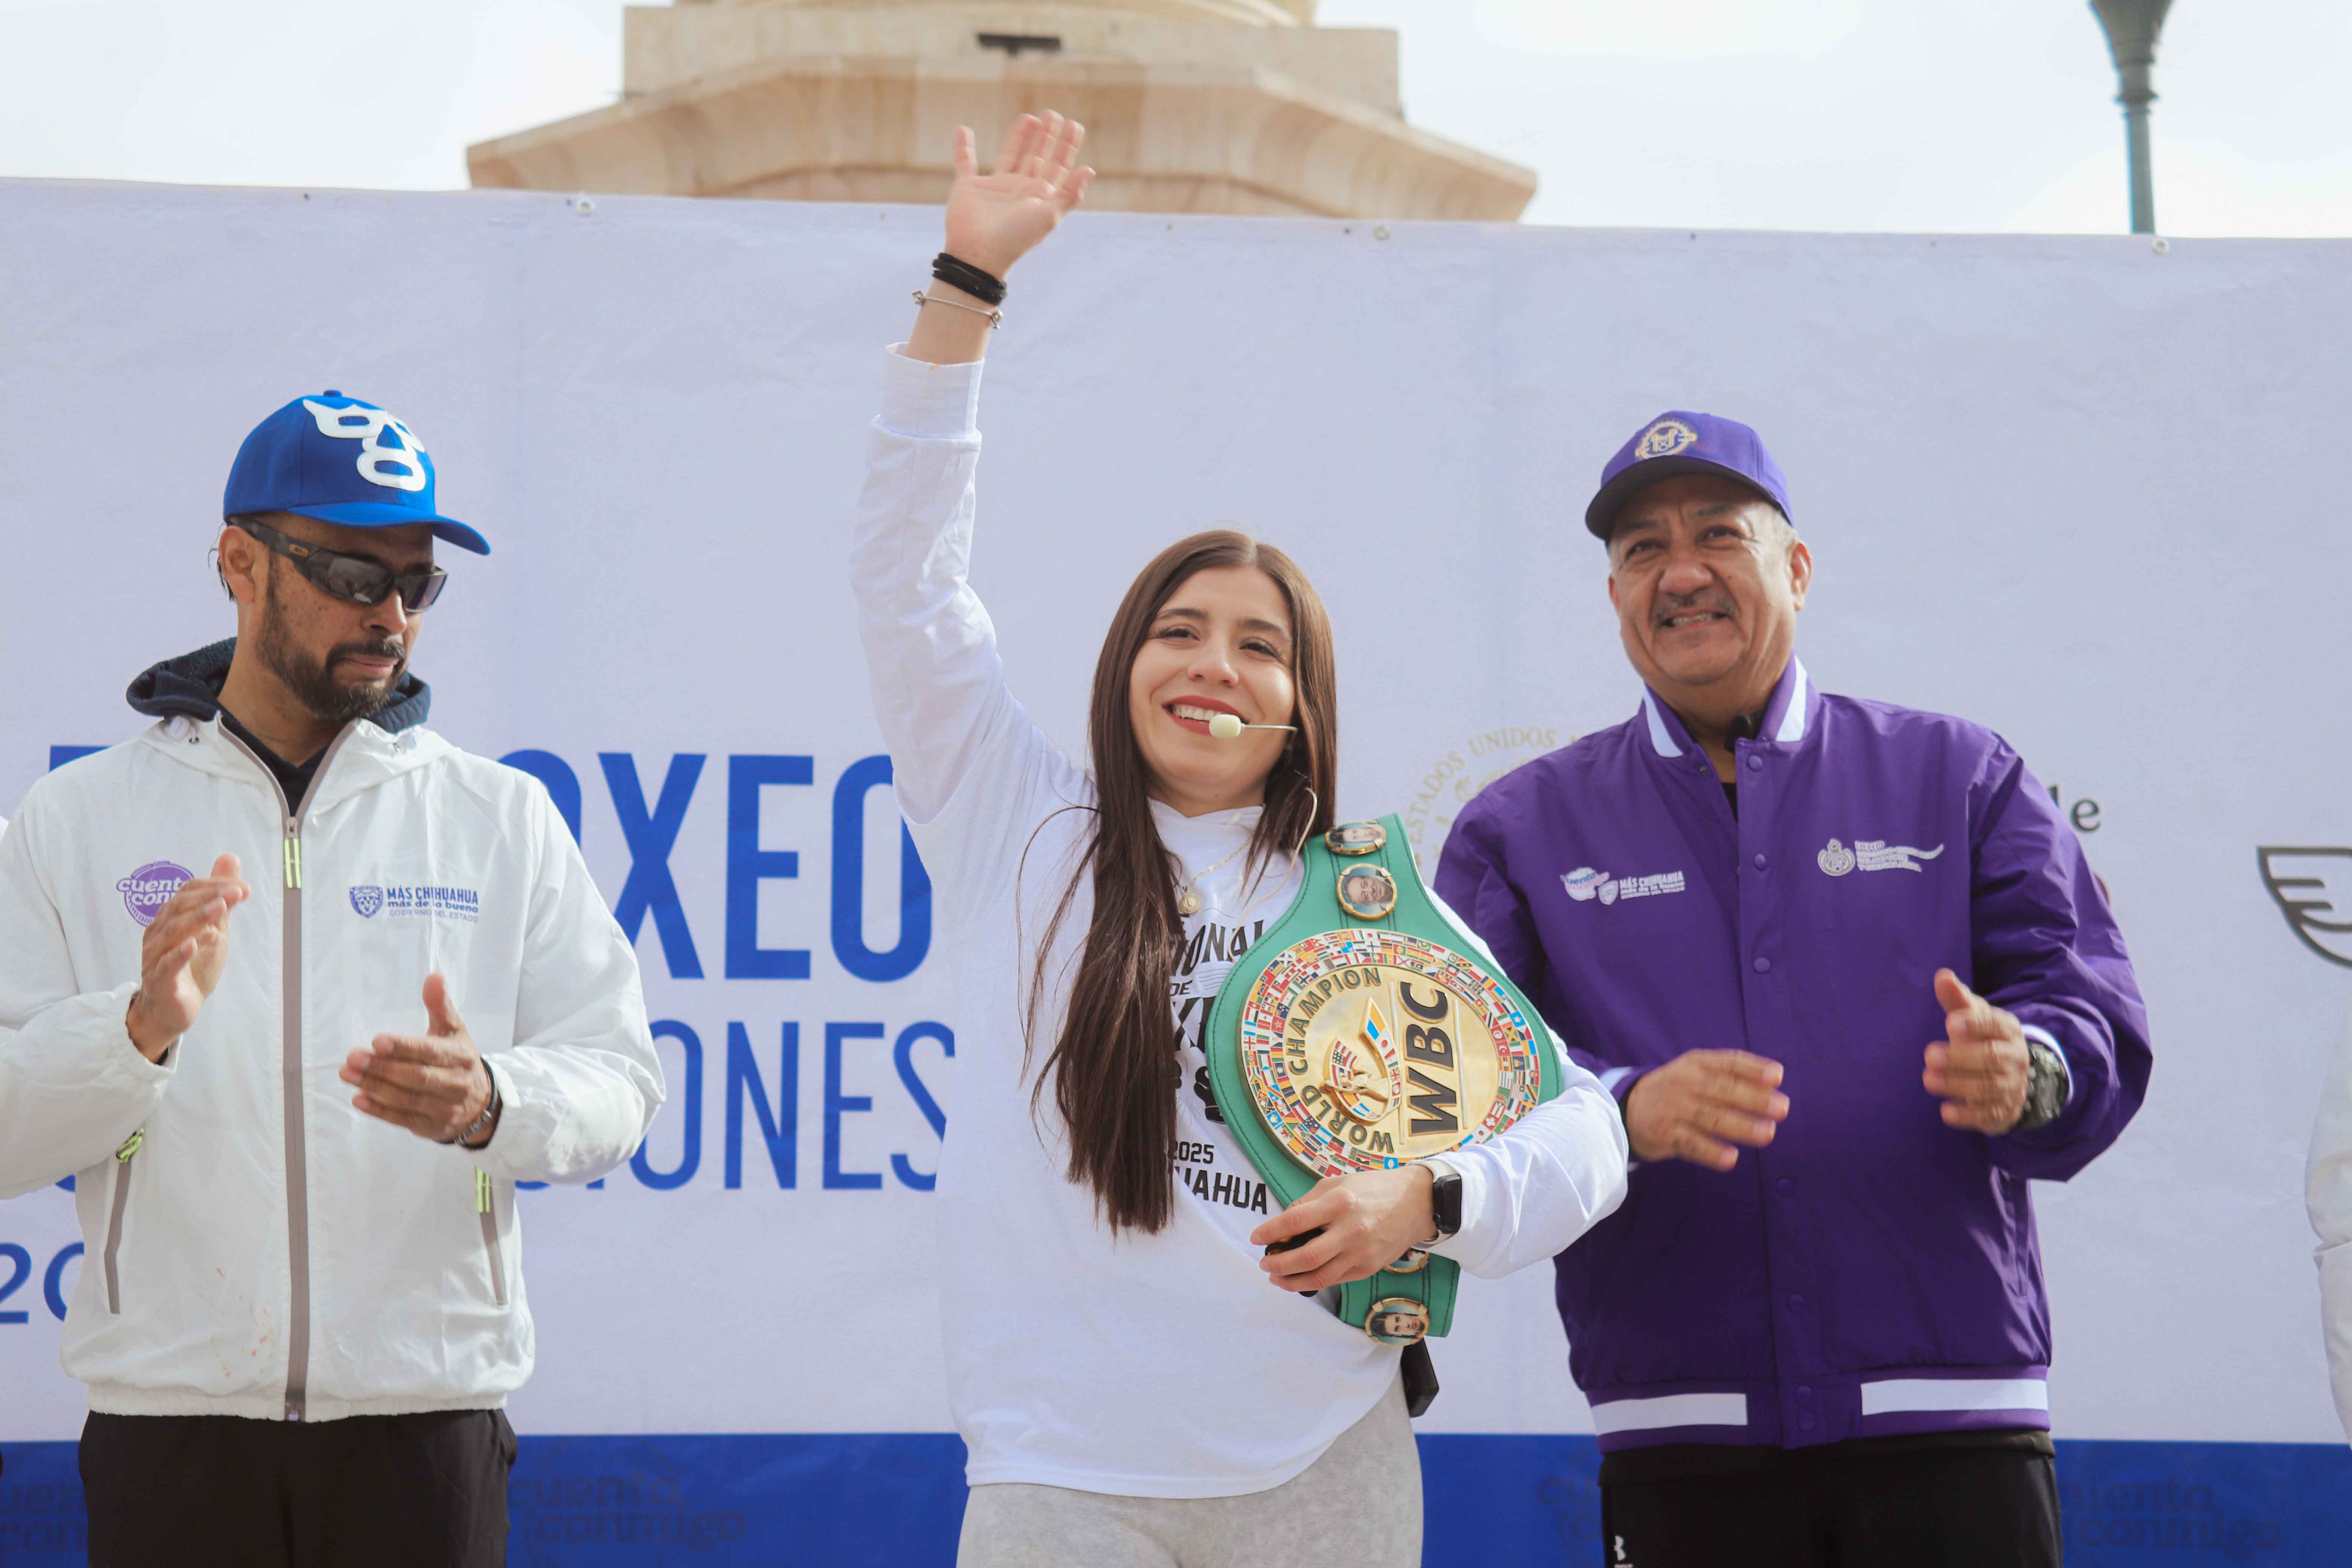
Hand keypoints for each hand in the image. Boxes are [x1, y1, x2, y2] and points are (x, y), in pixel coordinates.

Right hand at [127, 853, 248, 1061]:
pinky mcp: (159, 983)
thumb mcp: (214, 927)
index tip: (241, 887)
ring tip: (219, 908)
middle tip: (236, 892)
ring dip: (197, 918)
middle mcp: (158, 934)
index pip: (188, 892)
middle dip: (209, 897)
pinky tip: (192, 944)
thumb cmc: (193, 965)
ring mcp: (155, 958)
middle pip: (180, 908)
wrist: (174, 1009)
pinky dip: (178, 954)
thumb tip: (229, 857)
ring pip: (172, 933)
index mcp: (171, 918)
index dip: (213, 886)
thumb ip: (219, 895)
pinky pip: (165, 967)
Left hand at [341, 972, 497, 1144]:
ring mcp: (445, 1108)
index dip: (404, 1047)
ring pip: (406, 1099)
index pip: (430, 1051)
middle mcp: (456, 1083)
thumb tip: (434, 975)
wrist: (479, 1103)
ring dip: (374, 1087)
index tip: (377, 1040)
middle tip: (352, 1057)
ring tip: (347, 1074)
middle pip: (416, 1077)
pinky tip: (358, 1099)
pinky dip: (379, 1111)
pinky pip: (402, 1119)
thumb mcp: (453, 1031)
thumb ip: (440, 1006)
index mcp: (461, 1056)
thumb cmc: (457, 1060)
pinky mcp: (432, 1127)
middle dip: (382, 1067)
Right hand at [942, 112, 1092, 278]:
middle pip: (1037, 156)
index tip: (1074, 125)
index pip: (1057, 166)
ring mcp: (994, 188)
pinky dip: (963, 147)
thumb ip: (1069, 194)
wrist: (979, 255)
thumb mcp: (1049, 216)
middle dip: (1047, 136)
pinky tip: (963, 129)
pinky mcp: (968, 187)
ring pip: (1010, 155)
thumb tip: (1090, 170)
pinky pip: (965, 162)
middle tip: (1053, 114)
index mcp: (1039, 197)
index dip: (1067, 146)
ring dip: (1019, 136)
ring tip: (1030, 117)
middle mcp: (1019, 190)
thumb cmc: (1016, 238)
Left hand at [1250, 1164, 1434, 1292]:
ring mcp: (1361, 1252)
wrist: (1417, 1202)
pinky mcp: (1369, 1267)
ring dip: (1292, 1282)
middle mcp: (1350, 1230)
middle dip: (1278, 1264)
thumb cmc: (1374, 1188)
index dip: (1270, 1232)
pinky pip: (1336, 1280)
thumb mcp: (1338, 1182)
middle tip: (1264, 1264)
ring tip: (1277, 1278)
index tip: (1257, 1238)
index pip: (1295, 1221)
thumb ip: (1309, 1202)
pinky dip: (1315, 1282)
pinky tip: (1302, 1279)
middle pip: (1305, 1256)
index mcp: (1339, 1203)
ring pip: (1320, 1277)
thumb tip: (1284, 1222)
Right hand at [1623, 1050, 1788, 1169]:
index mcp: (1696, 1063)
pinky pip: (1690, 1143)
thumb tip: (1775, 1081)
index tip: (1778, 1077)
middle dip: (1754, 1098)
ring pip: (1710, 1117)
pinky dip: (1710, 1152)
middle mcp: (1684, 1083)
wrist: (1628, 1108)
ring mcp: (1673, 1109)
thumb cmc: (1677, 1089)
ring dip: (1741, 1126)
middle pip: (1722, 1090)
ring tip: (1767, 1133)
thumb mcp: (1696, 1070)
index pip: (1728, 1062)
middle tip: (1782, 1108)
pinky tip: (1730, 1159)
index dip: (1754, 1068)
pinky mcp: (1664, 1135)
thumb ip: (1729, 1073)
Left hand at [1922, 968, 2028, 1133]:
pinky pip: (1987, 1115)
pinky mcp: (2001, 1112)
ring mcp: (2011, 1087)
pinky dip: (1967, 1115)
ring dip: (1957, 1084)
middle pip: (1990, 1058)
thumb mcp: (1974, 1017)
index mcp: (2007, 1031)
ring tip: (1928, 1079)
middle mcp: (2014, 1058)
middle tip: (1929, 1055)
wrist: (2012, 1078)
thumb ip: (1957, 1000)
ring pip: (1988, 1087)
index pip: (1995, 1025)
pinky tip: (1946, 1112)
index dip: (1975, 1024)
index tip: (1950, 1023)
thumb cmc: (1983, 1039)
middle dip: (1960, 1058)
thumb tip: (1942, 976)